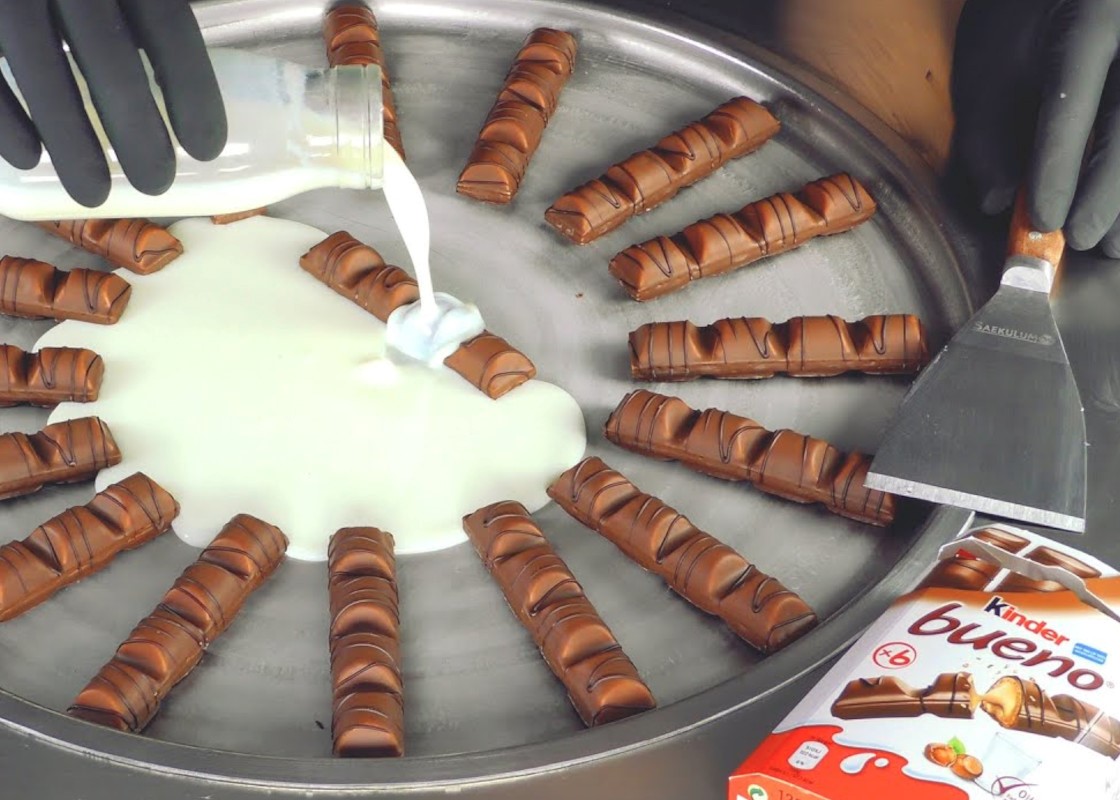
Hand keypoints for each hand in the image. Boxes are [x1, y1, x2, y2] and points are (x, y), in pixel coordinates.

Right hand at [0, 0, 226, 206]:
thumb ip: (148, 13)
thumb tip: (183, 82)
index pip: (169, 31)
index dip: (192, 94)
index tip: (205, 149)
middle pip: (110, 64)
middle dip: (137, 135)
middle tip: (156, 185)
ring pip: (43, 73)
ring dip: (72, 145)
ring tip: (94, 194)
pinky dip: (6, 120)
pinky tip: (28, 158)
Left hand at [953, 0, 1119, 254]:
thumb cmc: (1021, 22)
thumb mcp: (987, 65)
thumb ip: (987, 134)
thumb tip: (999, 203)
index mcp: (1087, 21)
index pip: (1071, 103)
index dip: (1057, 168)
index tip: (1045, 220)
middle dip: (1107, 191)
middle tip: (1084, 239)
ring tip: (1112, 246)